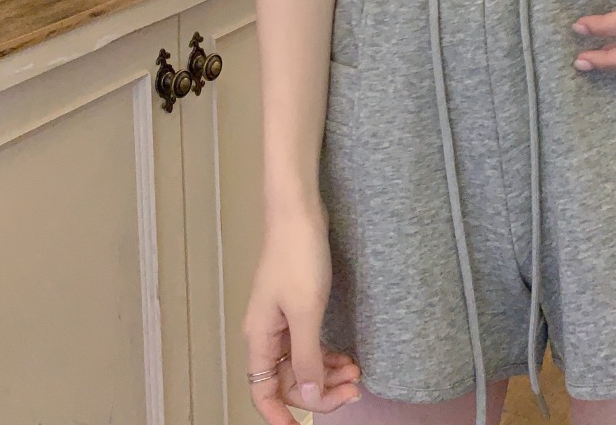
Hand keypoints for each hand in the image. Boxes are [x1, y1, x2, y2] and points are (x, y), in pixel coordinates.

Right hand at [243, 203, 362, 421]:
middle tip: (354, 390)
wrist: (298, 212)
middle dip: (319, 391)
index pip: (262, 393)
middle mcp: (266, 333)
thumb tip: (309, 399)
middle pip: (286, 380)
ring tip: (357, 373)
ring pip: (301, 363)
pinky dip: (327, 354)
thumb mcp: (306, 312)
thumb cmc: (298, 257)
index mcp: (259, 338)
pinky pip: (308, 343)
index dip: (281, 416)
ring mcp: (281, 319)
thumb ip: (306, 358)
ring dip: (327, 373)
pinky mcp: (297, 305)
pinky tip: (347, 356)